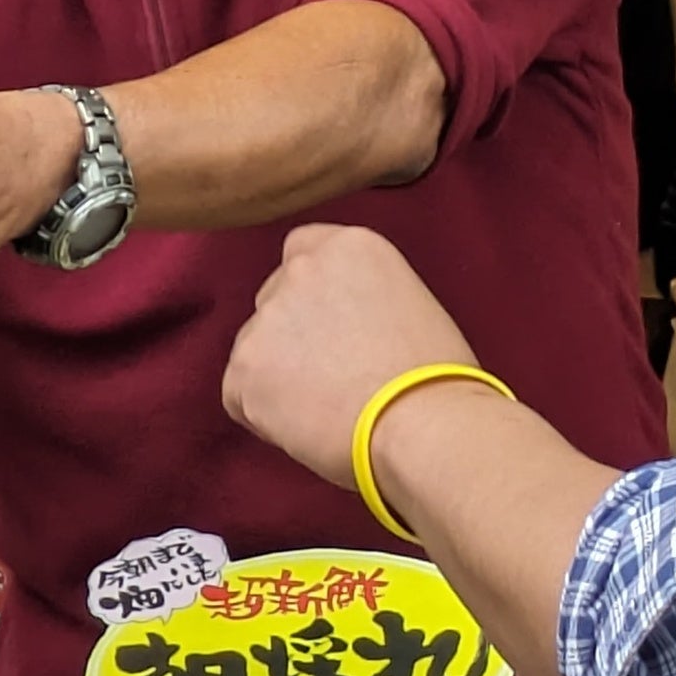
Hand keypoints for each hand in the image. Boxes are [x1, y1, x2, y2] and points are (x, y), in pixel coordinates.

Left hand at [221, 225, 476, 490]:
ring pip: (254, 350)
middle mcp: (301, 270)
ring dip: (277, 378)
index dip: (310, 294)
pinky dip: (263, 417)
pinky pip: (239, 394)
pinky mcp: (244, 368)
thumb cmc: (436, 379)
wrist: (422, 423)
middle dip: (291, 337)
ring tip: (326, 411)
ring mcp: (267, 317)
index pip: (303, 250)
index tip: (327, 327)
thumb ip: (362, 299)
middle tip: (330, 379)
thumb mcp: (408, 304)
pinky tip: (307, 428)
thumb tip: (339, 332)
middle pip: (274, 301)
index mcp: (350, 247)